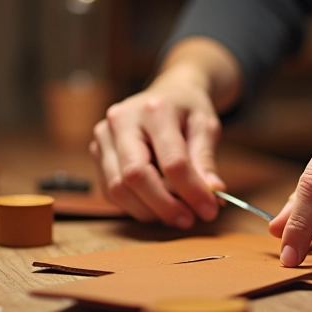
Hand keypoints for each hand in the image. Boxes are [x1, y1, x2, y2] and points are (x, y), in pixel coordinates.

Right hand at [90, 66, 224, 227]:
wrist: (167, 92)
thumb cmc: (188, 109)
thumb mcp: (206, 127)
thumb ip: (206, 160)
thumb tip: (214, 193)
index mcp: (155, 110)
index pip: (172, 161)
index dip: (192, 191)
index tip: (210, 209)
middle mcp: (121, 120)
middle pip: (135, 176)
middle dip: (164, 206)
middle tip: (188, 219)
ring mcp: (104, 137)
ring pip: (118, 188)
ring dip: (148, 210)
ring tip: (176, 214)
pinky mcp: (97, 153)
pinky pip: (111, 191)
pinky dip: (135, 205)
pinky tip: (157, 204)